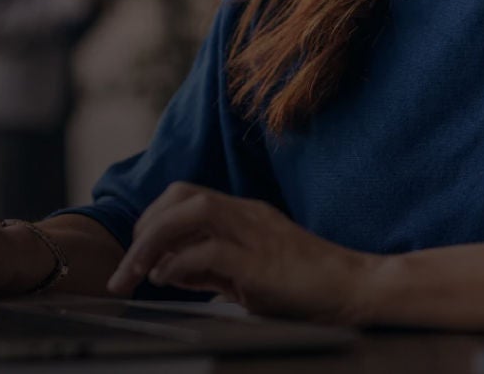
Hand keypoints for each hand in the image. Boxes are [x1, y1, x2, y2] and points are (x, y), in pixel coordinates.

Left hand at [106, 182, 381, 323]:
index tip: (138, 255)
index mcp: (245, 214)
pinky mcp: (260, 262)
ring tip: (135, 273)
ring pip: (189, 212)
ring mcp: (255, 233)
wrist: (356, 289)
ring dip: (152, 241)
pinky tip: (169, 280)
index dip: (153, 220)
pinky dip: (179, 263)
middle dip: (144, 228)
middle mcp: (247, 214)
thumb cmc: (308, 286)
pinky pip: (209, 250)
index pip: (186, 197)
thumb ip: (211, 268)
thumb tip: (169, 269)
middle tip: (127, 268)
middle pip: (180, 196)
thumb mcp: (250, 274)